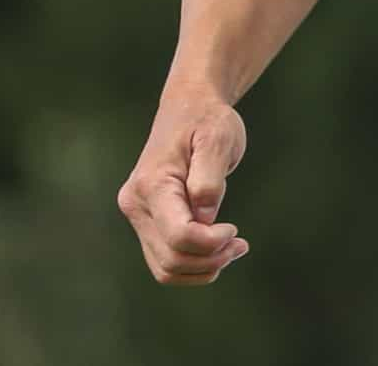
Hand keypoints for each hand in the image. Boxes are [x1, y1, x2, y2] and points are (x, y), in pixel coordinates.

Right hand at [117, 89, 249, 285]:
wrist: (188, 109)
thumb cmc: (206, 120)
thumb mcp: (218, 138)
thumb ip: (210, 179)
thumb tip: (205, 219)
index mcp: (152, 185)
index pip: (178, 236)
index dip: (211, 243)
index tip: (235, 230)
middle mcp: (136, 205)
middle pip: (170, 259)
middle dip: (210, 260)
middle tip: (240, 245)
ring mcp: (138, 216)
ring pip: (165, 268)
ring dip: (202, 268)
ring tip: (233, 250)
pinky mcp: (148, 221)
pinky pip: (165, 259)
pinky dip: (193, 264)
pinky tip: (218, 250)